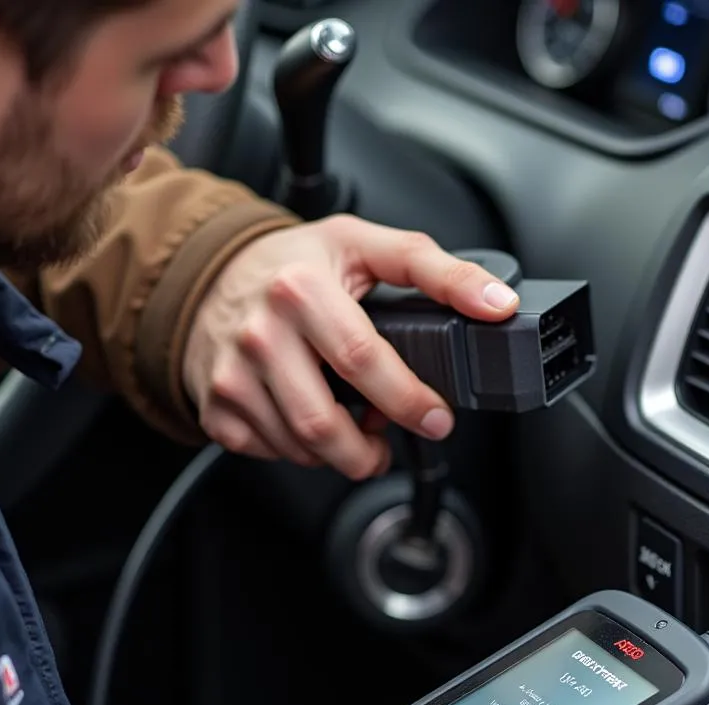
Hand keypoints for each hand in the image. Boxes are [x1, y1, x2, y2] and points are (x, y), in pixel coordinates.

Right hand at [183, 215, 521, 476]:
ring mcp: (231, 375)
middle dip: (370, 452)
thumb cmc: (296, 264)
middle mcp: (259, 334)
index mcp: (300, 291)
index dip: (408, 401)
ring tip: (355, 429)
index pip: (363, 361)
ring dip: (341, 453)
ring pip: (300, 448)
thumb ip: (438, 272)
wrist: (210, 273)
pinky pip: (270, 452)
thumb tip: (498, 304)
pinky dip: (301, 450)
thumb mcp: (366, 247)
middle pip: (324, 425)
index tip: (437, 420)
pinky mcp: (216, 406)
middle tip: (391, 442)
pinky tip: (311, 421)